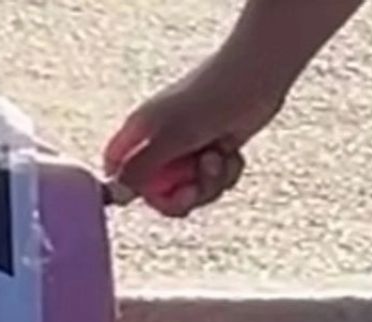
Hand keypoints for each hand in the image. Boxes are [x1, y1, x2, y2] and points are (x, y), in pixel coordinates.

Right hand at [103, 49, 288, 216]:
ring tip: (219, 158)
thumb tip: (114, 194)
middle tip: (196, 188)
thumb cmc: (210, 99)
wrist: (258, 76)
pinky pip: (213, 180)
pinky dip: (226, 173)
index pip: (117, 168)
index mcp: (140, 131)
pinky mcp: (213, 150)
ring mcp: (187, 146)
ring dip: (209, 183)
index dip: (131, 189)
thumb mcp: (170, 139)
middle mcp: (160, 140)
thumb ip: (138, 169)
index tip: (157, 195)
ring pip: (190, 188)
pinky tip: (232, 154)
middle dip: (181, 194)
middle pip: (157, 189)